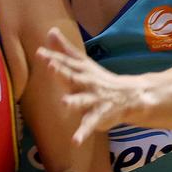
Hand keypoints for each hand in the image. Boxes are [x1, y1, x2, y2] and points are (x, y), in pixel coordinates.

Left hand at [37, 28, 137, 144]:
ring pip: (83, 101)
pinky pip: (90, 125)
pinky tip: (75, 141)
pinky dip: (83, 133)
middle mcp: (87, 83)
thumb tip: (51, 30)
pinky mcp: (99, 115)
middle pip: (73, 76)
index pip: (66, 62)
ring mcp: (94, 99)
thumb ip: (65, 49)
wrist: (131, 95)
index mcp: (81, 71)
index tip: (40, 52)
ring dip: (74, 101)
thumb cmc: (98, 79)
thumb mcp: (82, 63)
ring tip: (64, 103)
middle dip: (62, 72)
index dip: (53, 56)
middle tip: (51, 66)